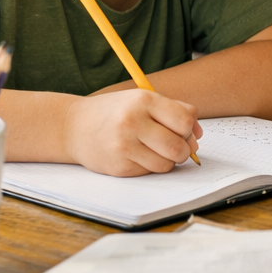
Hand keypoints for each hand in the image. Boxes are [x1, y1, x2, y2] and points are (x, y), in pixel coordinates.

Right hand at [65, 89, 201, 175]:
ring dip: (169, 160)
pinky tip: (139, 155)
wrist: (73, 127)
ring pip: (167, 164)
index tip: (184, 130)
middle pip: (178, 146)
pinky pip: (150, 172)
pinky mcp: (119, 166)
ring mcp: (124, 146)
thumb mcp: (143, 100)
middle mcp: (133, 122)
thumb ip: (174, 111)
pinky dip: (151, 166)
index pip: (185, 120)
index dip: (190, 129)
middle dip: (184, 149)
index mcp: (143, 101)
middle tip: (176, 146)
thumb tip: (198, 135)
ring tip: (157, 150)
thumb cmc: (116, 112)